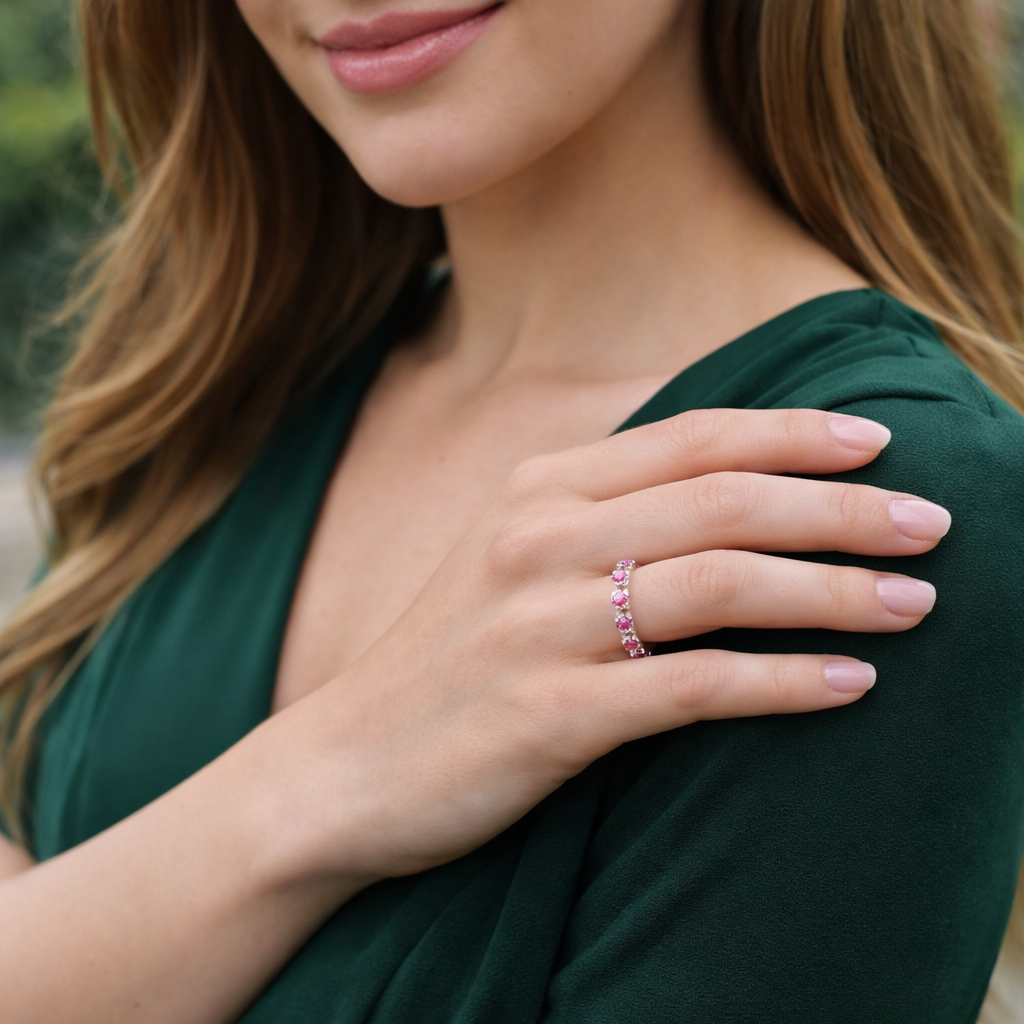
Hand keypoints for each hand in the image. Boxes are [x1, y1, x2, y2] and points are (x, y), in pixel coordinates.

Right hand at [276, 409, 948, 882]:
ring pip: (722, 584)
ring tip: (916, 603)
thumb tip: (723, 488)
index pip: (690, 437)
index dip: (792, 433)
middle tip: (931, 523)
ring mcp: (541, 624)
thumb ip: (601, 512)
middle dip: (840, 507)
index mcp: (535, 488)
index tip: (876, 444)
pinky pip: (695, 686)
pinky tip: (849, 685)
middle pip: (723, 500)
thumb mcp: (510, 556)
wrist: (346, 764)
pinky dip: (784, 682)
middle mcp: (539, 539)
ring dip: (833, 590)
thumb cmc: (446, 659)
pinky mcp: (550, 714)